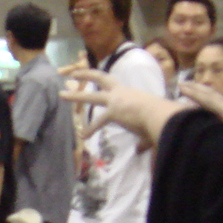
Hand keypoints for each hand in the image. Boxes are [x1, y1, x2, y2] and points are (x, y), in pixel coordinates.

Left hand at [63, 68, 183, 148]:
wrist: (160, 115)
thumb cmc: (159, 117)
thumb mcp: (149, 125)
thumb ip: (142, 139)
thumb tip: (140, 149)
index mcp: (131, 92)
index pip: (115, 84)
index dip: (105, 81)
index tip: (96, 77)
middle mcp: (122, 92)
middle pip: (101, 78)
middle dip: (87, 74)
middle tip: (75, 73)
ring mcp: (116, 100)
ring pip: (91, 96)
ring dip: (75, 95)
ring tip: (62, 94)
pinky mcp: (113, 112)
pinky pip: (98, 122)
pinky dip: (90, 129)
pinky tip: (84, 136)